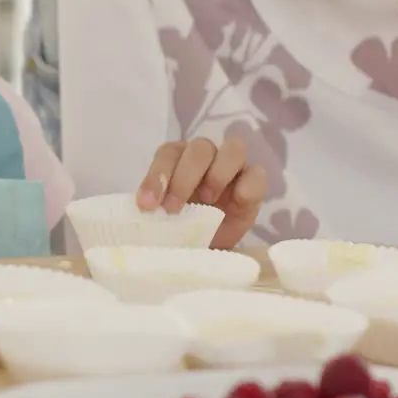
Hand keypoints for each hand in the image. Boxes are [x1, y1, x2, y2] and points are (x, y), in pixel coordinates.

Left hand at [136, 137, 265, 248]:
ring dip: (218, 173)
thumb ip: (155, 212)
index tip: (146, 204)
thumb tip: (140, 213)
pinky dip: (248, 185)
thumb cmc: (183, 230)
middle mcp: (206, 158)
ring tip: (207, 201)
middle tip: (173, 209)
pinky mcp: (255, 184)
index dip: (157, 175)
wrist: (211, 249)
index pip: (168, 153)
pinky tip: (237, 202)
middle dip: (184, 177)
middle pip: (199, 148)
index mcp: (179, 160)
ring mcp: (234, 168)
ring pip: (233, 149)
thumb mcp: (164, 222)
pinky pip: (257, 174)